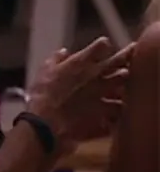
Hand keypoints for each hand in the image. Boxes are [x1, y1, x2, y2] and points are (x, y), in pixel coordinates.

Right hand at [26, 37, 132, 151]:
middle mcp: (97, 75)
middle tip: (129, 54)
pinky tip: (114, 109)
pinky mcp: (107, 112)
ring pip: (126, 84)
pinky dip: (119, 107)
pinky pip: (120, 108)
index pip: (101, 46)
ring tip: (121, 85)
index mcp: (80, 63)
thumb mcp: (43, 73)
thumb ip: (55, 60)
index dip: (102, 46)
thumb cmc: (42, 96)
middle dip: (126, 56)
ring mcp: (105, 94)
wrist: (45, 125)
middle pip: (120, 61)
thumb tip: (64, 52)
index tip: (102, 47)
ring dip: (124, 83)